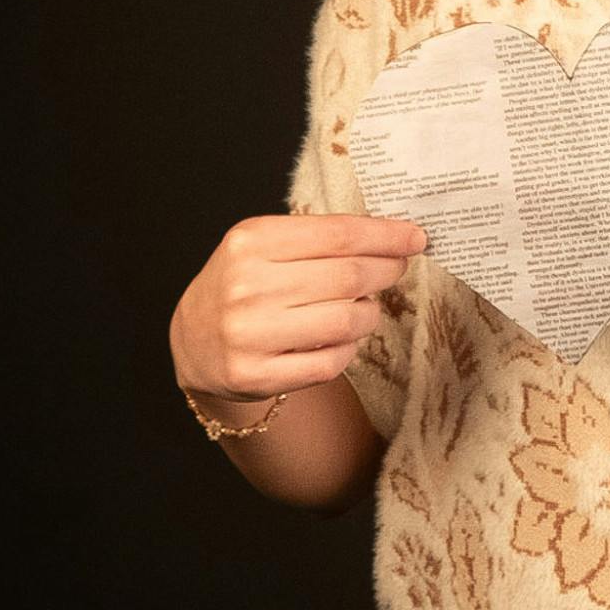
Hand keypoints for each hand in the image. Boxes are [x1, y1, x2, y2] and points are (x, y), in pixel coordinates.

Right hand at [170, 213, 427, 401]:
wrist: (193, 339)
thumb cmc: (243, 282)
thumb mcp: (265, 245)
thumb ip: (318, 238)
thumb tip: (393, 237)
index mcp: (251, 241)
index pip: (338, 234)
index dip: (386, 236)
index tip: (416, 238)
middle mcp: (247, 286)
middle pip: (348, 276)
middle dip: (386, 270)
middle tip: (398, 268)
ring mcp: (249, 334)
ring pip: (345, 321)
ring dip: (368, 312)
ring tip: (364, 306)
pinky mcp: (255, 375)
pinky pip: (330, 362)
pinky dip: (348, 349)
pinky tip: (342, 339)